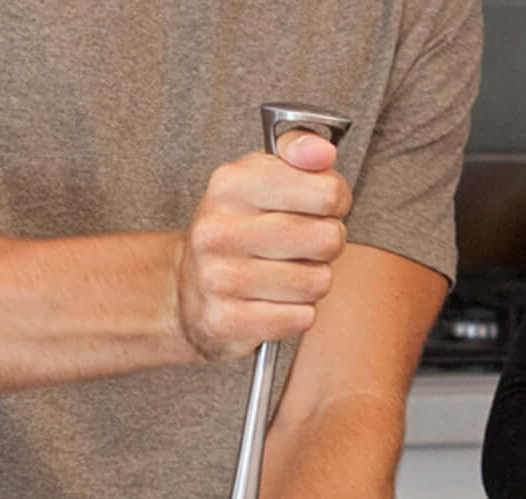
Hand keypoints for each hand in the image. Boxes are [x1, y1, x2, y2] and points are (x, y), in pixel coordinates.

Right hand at [176, 130, 351, 360]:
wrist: (189, 292)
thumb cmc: (237, 231)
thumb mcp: (259, 177)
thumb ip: (295, 151)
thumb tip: (322, 154)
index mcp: (229, 185)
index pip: (327, 193)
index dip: (336, 202)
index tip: (321, 208)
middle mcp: (217, 231)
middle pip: (326, 239)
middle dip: (327, 246)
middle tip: (305, 247)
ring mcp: (218, 279)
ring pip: (317, 283)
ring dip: (312, 282)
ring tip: (287, 275)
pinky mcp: (225, 320)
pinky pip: (299, 319)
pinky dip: (297, 314)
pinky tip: (275, 303)